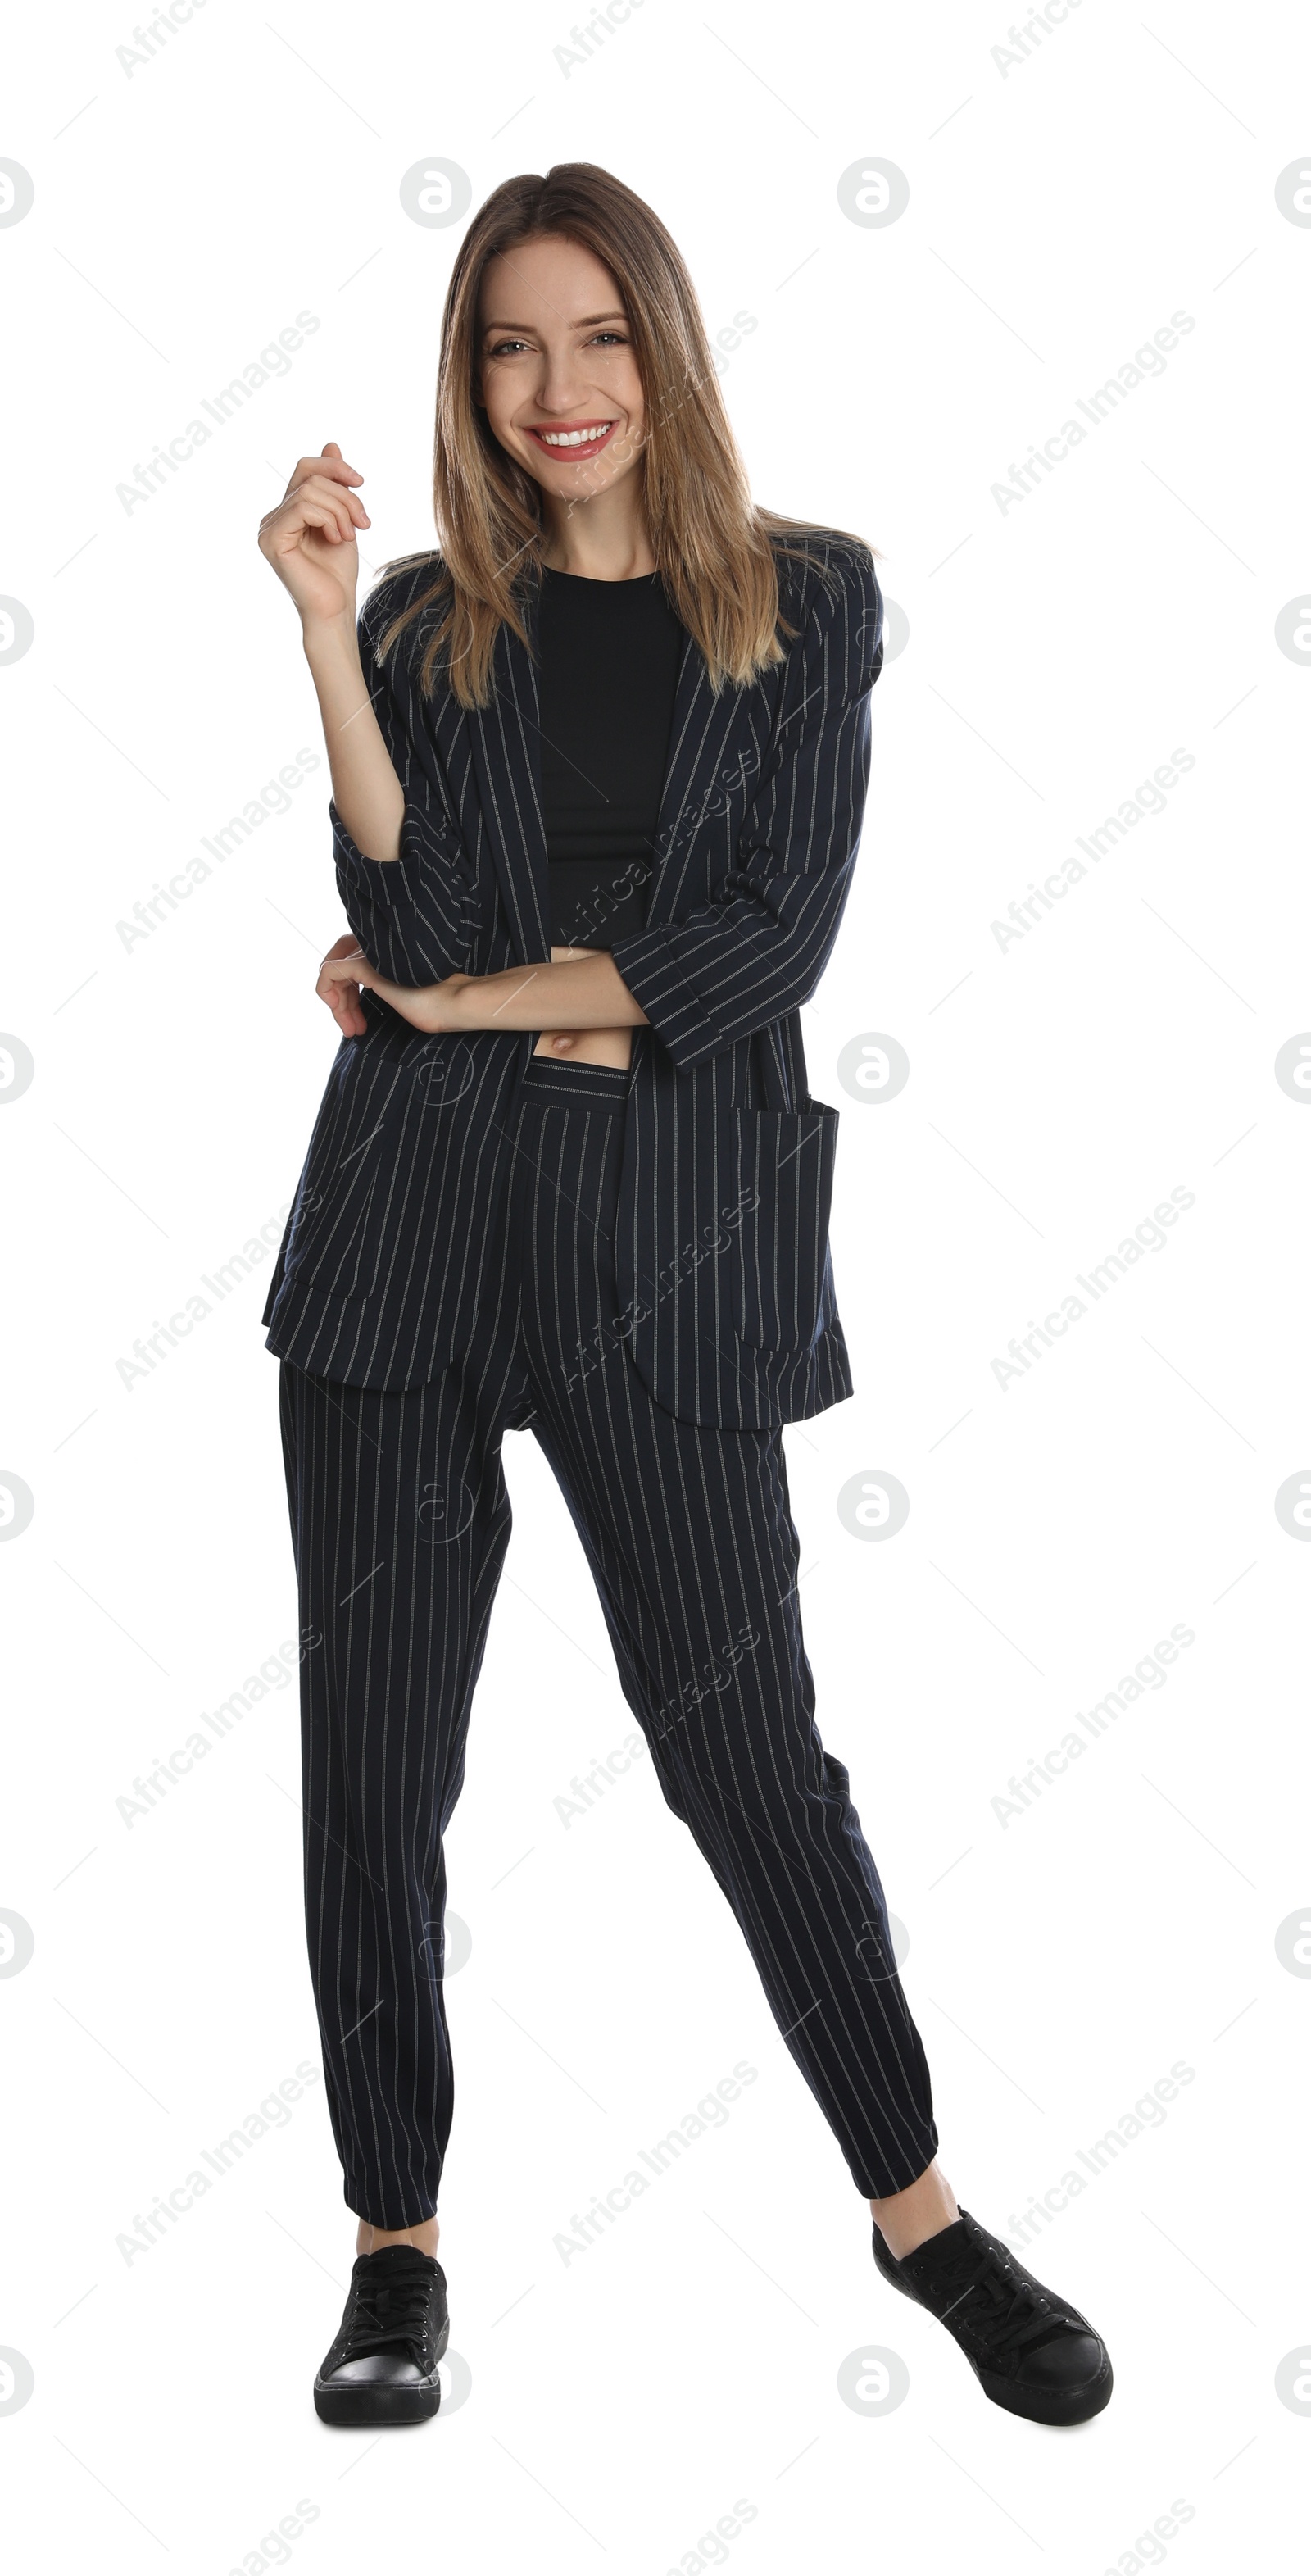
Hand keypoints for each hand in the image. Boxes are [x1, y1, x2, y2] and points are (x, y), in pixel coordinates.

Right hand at [258, 443, 369, 627]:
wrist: (335, 609)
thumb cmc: (338, 573)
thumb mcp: (343, 519)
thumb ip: (335, 485)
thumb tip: (331, 443)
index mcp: (288, 511)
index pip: (306, 469)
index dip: (334, 467)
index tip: (360, 482)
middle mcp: (273, 517)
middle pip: (309, 477)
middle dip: (344, 496)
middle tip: (363, 523)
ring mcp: (269, 528)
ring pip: (309, 492)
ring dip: (341, 510)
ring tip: (350, 536)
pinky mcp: (272, 540)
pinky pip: (303, 508)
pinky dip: (328, 520)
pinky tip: (337, 540)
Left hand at [316, 934, 463, 1038]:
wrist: (454, 1004)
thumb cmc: (437, 1006)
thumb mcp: (401, 994)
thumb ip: (383, 988)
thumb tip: (358, 1000)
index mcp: (387, 950)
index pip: (352, 957)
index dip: (348, 989)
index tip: (358, 1019)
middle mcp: (376, 946)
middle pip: (340, 961)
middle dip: (341, 998)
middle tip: (351, 1026)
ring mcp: (371, 954)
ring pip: (334, 970)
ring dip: (337, 1004)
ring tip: (351, 1029)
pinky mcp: (365, 964)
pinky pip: (329, 971)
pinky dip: (326, 992)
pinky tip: (340, 1014)